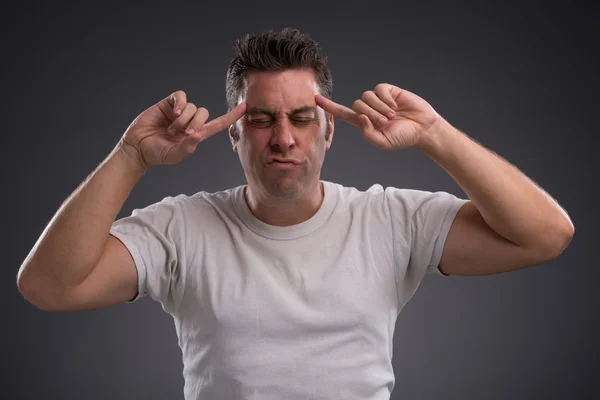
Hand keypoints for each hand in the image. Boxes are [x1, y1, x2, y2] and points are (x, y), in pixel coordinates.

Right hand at [120, 90, 246, 168]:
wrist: (138, 147)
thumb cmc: (158, 153)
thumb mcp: (175, 154)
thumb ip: (188, 147)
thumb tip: (197, 135)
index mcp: (197, 134)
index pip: (218, 124)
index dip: (231, 116)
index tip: (245, 107)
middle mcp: (191, 121)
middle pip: (204, 113)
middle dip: (196, 123)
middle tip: (182, 133)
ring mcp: (180, 112)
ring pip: (192, 106)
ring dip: (183, 119)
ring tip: (170, 129)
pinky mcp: (169, 104)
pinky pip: (181, 97)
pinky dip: (179, 104)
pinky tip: (172, 114)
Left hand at [315, 83, 439, 149]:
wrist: (422, 128)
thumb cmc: (403, 137)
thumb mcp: (383, 142)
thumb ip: (368, 134)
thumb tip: (360, 117)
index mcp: (364, 122)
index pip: (343, 113)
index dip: (329, 106)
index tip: (315, 99)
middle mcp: (368, 109)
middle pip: (356, 105)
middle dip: (371, 114)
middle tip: (386, 122)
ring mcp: (378, 99)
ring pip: (366, 97)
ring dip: (380, 108)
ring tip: (393, 115)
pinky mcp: (388, 90)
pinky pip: (379, 90)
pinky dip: (386, 99)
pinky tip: (396, 105)